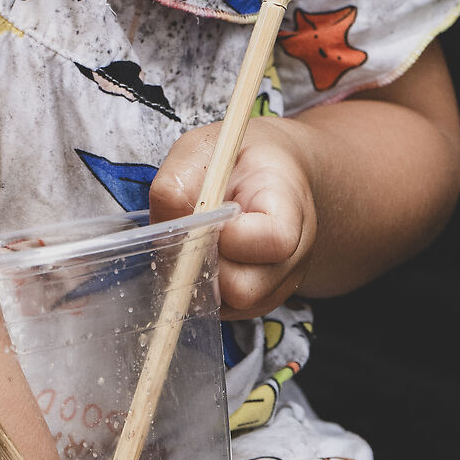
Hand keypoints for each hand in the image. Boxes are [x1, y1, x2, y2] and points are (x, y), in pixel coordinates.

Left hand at [150, 117, 316, 316]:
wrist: (268, 176)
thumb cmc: (236, 158)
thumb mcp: (202, 148)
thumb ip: (178, 183)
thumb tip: (165, 228)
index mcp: (291, 206)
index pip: (274, 241)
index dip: (231, 235)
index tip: (211, 213)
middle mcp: (294, 255)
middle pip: (245, 289)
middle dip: (205, 264)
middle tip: (194, 230)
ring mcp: (277, 285)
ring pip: (228, 306)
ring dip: (199, 278)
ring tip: (200, 241)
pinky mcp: (257, 304)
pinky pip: (221, 312)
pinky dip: (201, 289)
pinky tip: (205, 256)